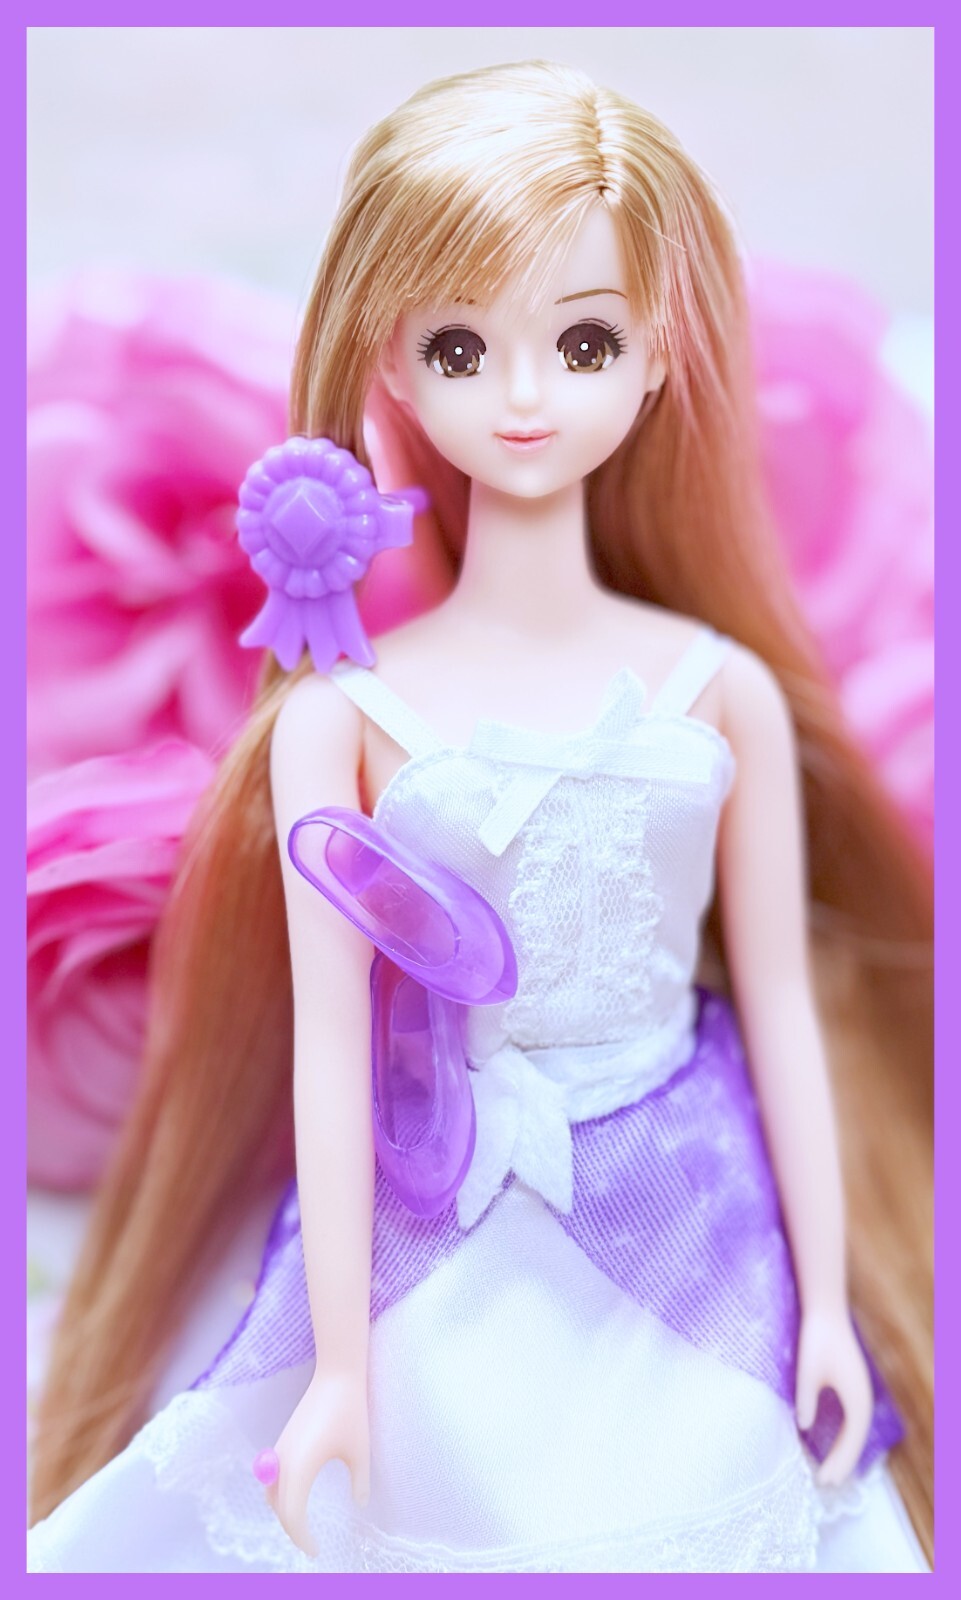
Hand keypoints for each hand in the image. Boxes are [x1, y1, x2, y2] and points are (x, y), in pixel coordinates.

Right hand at [263, 1366, 370, 1558]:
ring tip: (302, 1524)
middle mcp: (283, 1461)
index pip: (292, 1515)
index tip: (316, 1550)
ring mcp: (279, 1449)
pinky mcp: (282, 1439)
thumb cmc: (351, 1412)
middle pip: (279, 1507)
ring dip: (283, 1510)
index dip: (302, 1537)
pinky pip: (273, 1477)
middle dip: (292, 1529)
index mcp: (300, 1468)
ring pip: (271, 1492)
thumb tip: (360, 1503)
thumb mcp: (360, 1451)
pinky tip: (298, 1495)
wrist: (336, 1375)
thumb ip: (359, 1482)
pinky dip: (280, 1493)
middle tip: (311, 1544)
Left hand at [795, 1305, 872, 1488]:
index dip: (839, 1461)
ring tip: (831, 1469)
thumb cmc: (817, 1340)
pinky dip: (844, 1433)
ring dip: (845, 1449)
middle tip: (826, 1483)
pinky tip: (833, 1440)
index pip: (851, 1440)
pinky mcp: (851, 1383)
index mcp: (857, 1399)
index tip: (824, 1479)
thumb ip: (807, 1401)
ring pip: (855, 1428)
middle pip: (856, 1438)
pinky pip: (851, 1417)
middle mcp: (863, 1398)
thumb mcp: (807, 1373)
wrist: (826, 1311)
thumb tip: (804, 1427)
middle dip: (843, 1461)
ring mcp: (859, 1390)